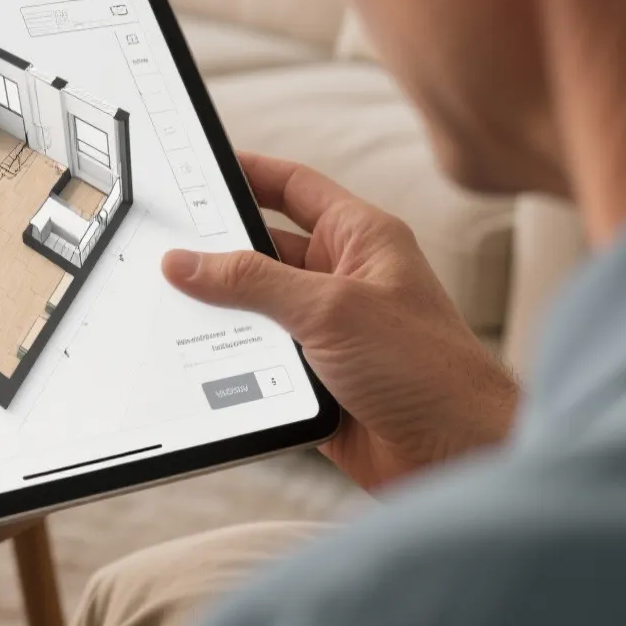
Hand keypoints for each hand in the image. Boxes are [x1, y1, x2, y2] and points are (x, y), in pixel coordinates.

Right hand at [164, 153, 518, 490]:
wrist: (457, 455)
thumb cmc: (427, 370)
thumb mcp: (330, 309)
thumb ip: (253, 281)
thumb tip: (189, 262)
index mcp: (362, 239)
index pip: (295, 187)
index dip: (248, 173)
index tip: (202, 170)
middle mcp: (345, 280)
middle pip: (265, 251)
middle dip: (220, 253)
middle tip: (168, 247)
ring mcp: (330, 331)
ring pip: (257, 310)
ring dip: (226, 315)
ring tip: (177, 309)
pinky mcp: (317, 380)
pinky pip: (260, 361)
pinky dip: (234, 364)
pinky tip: (203, 363)